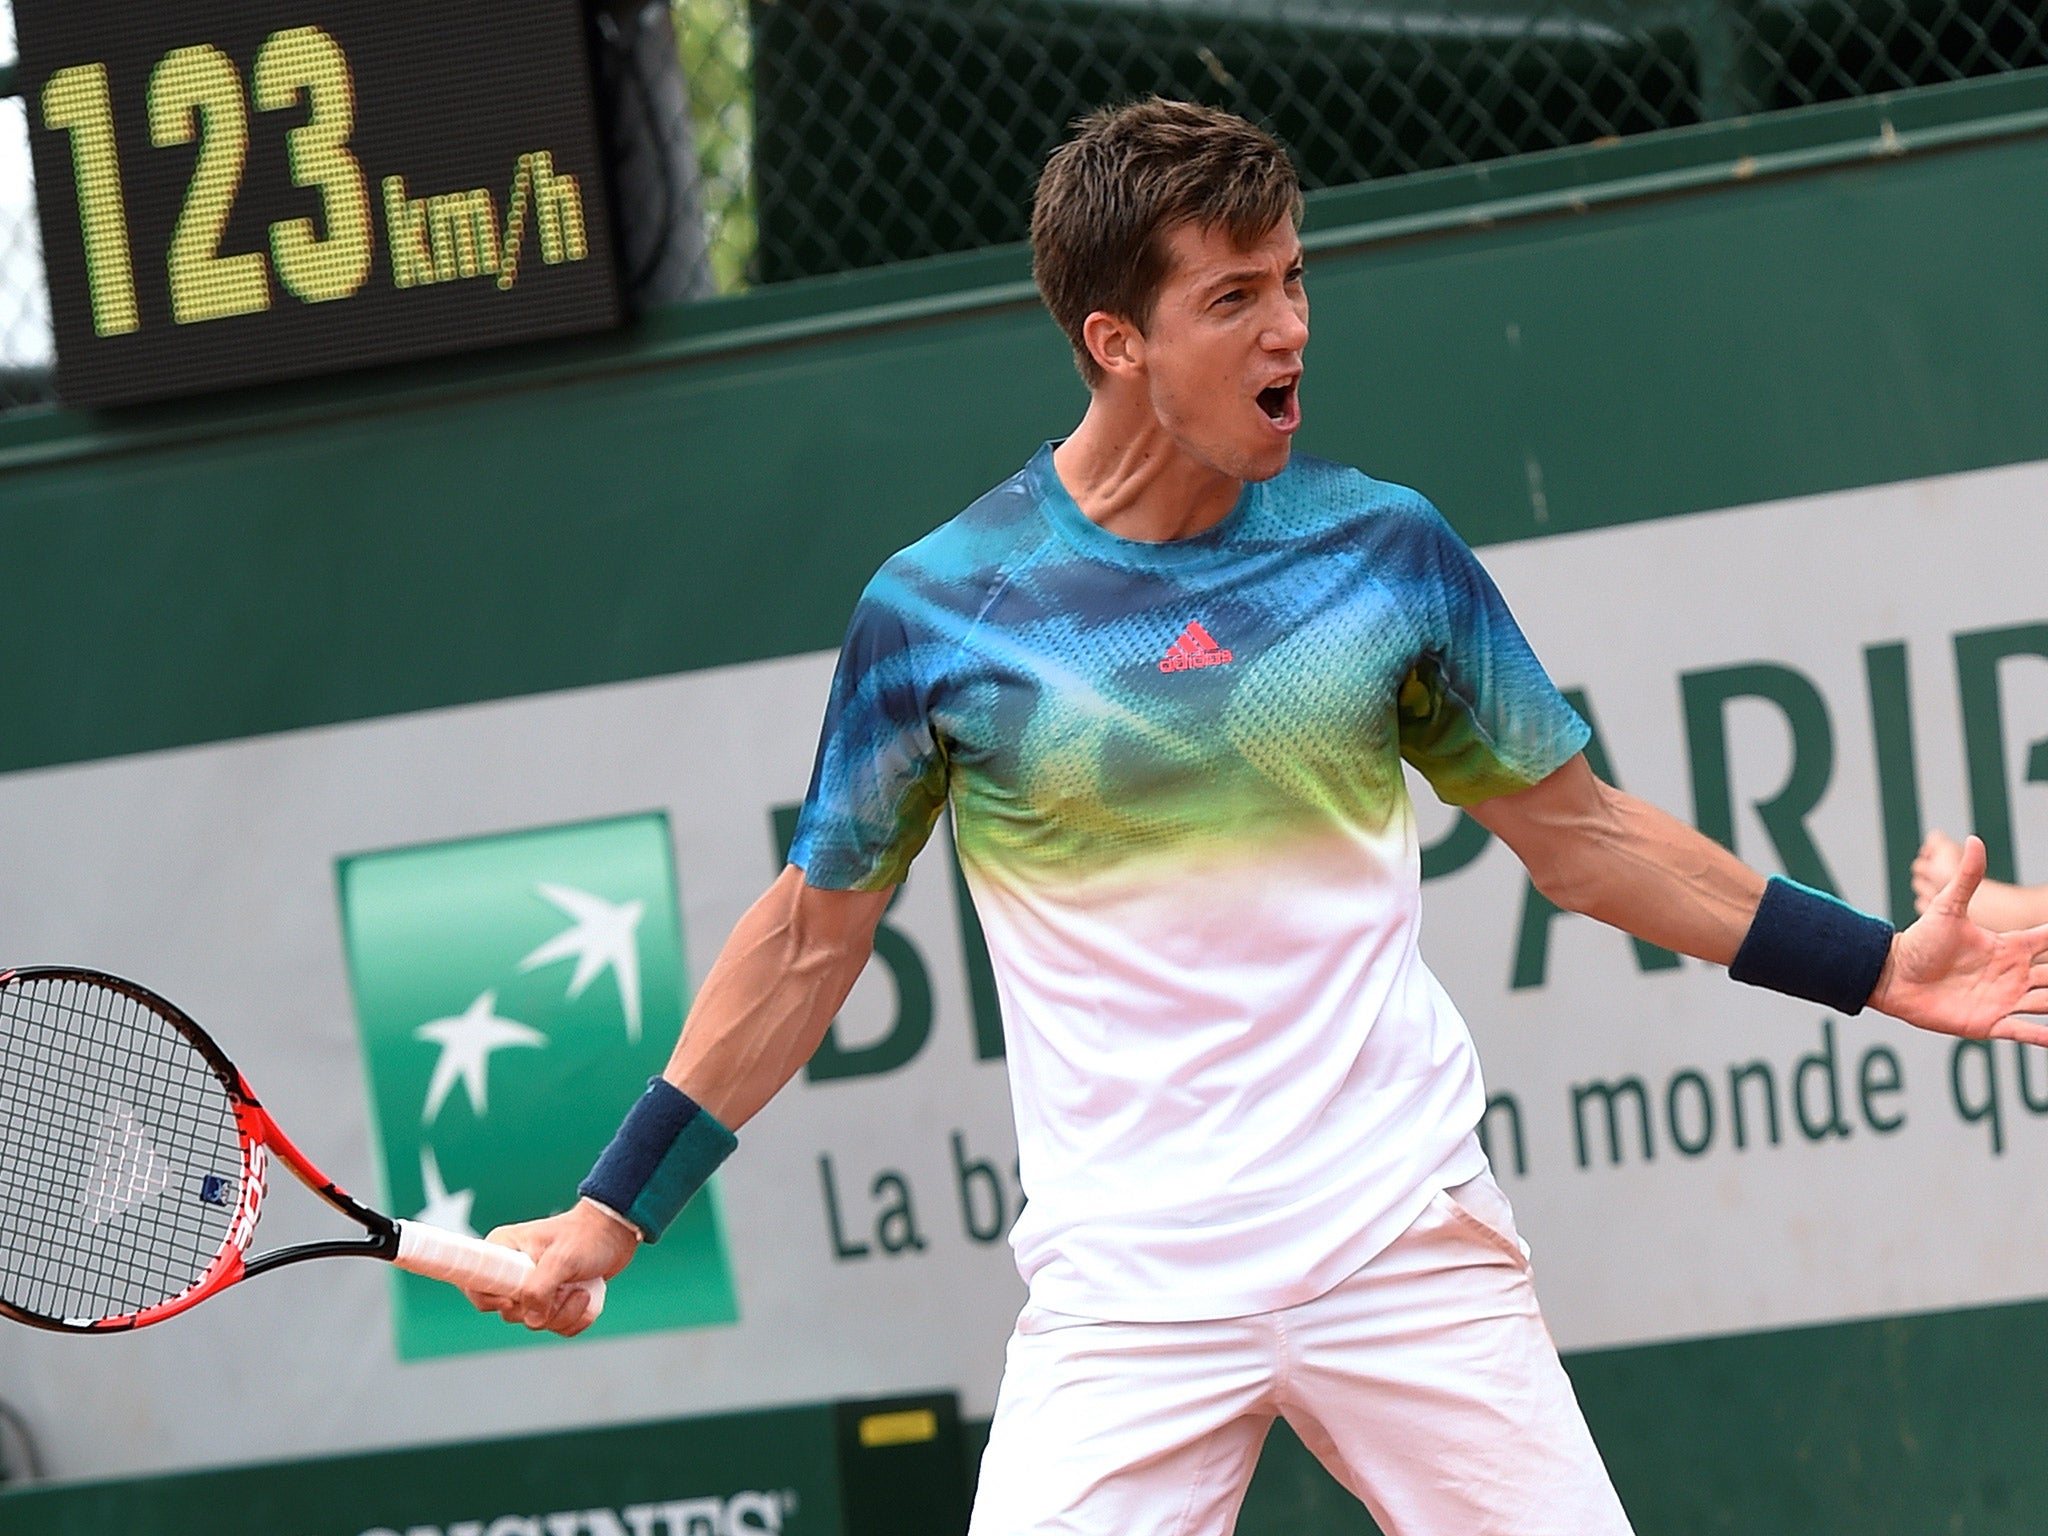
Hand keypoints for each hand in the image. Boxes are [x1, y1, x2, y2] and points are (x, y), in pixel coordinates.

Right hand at [461, 1199, 638, 1335]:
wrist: (617, 1235)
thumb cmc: (587, 1236)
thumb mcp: (562, 1258)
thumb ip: (540, 1288)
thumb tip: (531, 1319)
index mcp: (502, 1251)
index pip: (474, 1285)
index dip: (489, 1300)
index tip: (514, 1300)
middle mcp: (512, 1272)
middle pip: (509, 1312)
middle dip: (542, 1309)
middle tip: (565, 1288)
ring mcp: (532, 1288)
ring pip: (534, 1323)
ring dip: (563, 1314)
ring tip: (581, 1290)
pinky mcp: (551, 1302)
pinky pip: (554, 1326)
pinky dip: (573, 1319)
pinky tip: (586, 1298)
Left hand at [1872, 835, 2047, 1044]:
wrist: (1893, 976)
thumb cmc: (1919, 942)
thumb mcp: (1946, 908)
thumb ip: (1967, 879)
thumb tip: (1975, 839)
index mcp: (2008, 947)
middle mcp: (2013, 974)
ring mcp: (2004, 999)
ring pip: (2047, 1003)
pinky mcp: (1991, 1022)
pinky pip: (2025, 1032)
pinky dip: (2043, 1036)